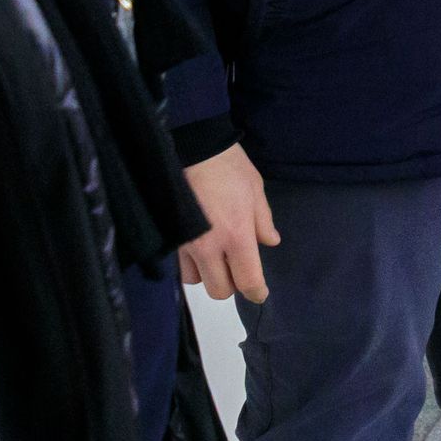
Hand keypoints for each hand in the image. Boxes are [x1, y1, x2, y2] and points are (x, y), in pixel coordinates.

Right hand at [178, 146, 277, 301]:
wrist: (192, 147)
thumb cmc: (229, 166)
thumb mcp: (255, 189)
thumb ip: (263, 220)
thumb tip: (270, 242)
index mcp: (237, 236)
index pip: (247, 281)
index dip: (256, 293)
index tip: (259, 293)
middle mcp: (210, 247)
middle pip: (219, 290)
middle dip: (231, 284)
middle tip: (236, 267)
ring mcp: (186, 244)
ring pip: (196, 281)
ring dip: (208, 275)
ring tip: (214, 257)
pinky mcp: (171, 237)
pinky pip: (180, 265)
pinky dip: (191, 264)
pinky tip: (198, 248)